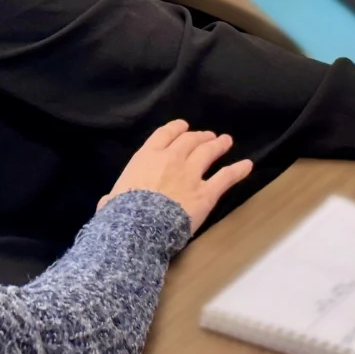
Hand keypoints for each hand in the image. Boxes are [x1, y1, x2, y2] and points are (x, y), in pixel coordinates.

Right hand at [98, 120, 252, 232]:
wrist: (140, 226)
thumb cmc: (122, 213)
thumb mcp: (111, 200)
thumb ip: (112, 198)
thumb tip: (106, 203)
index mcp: (147, 157)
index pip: (165, 134)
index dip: (177, 128)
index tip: (183, 127)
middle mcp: (171, 159)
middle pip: (190, 140)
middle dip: (200, 136)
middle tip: (207, 136)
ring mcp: (191, 174)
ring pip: (208, 152)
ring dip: (218, 145)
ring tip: (225, 141)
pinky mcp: (206, 192)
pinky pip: (226, 177)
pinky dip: (238, 170)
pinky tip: (247, 165)